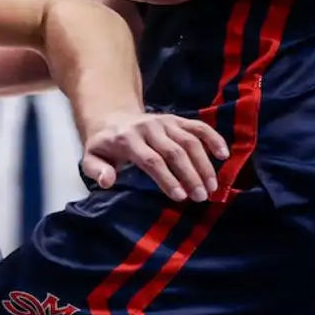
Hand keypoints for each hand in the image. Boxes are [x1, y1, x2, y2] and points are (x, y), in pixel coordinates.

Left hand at [82, 112, 230, 201]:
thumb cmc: (104, 146)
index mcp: (127, 139)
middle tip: (201, 197)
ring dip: (204, 164)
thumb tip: (108, 182)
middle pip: (174, 151)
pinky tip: (224, 155)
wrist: (112, 118)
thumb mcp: (91, 158)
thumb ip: (96, 171)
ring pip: (190, 141)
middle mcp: (148, 128)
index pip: (151, 160)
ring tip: (212, 186)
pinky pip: (198, 127)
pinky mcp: (176, 119)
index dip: (167, 178)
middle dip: (190, 175)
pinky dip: (213, 138)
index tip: (180, 197)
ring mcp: (164, 122)